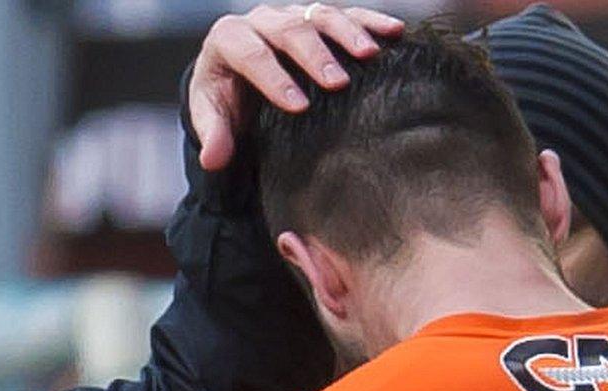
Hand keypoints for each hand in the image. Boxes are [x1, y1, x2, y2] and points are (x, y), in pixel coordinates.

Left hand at [189, 4, 404, 170]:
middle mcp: (262, 19)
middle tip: (337, 83)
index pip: (251, 54)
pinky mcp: (318, 18)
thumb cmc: (225, 99)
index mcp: (229, 38)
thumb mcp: (212, 116)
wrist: (237, 77)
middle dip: (314, 55)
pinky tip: (395, 32)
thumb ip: (213, 135)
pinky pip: (348, 13)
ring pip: (320, 14)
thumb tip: (213, 160)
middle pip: (289, 29)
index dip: (274, 78)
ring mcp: (293, 14)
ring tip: (369, 55)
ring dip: (347, 33)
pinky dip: (371, 21)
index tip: (298, 106)